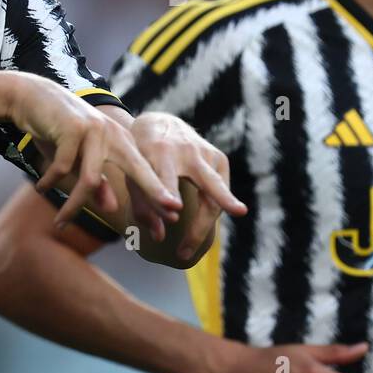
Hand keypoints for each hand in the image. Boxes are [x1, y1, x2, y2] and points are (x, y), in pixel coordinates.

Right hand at [9, 74, 181, 228]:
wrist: (31, 96)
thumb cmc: (58, 132)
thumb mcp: (79, 161)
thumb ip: (97, 182)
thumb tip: (112, 208)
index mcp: (119, 141)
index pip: (143, 171)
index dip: (158, 193)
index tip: (177, 214)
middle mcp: (113, 133)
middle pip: (137, 170)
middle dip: (154, 192)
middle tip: (175, 215)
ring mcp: (95, 129)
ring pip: (89, 180)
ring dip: (72, 206)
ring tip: (59, 224)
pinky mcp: (73, 128)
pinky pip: (62, 168)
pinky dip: (49, 182)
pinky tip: (41, 188)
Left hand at [129, 112, 246, 256]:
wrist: (160, 123)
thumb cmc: (142, 156)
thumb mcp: (133, 174)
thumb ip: (144, 206)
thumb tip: (159, 238)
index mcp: (159, 152)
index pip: (166, 176)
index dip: (170, 194)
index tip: (174, 210)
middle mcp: (187, 152)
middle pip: (208, 181)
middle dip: (222, 198)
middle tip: (238, 212)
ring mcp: (206, 154)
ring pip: (217, 191)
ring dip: (210, 219)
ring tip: (190, 248)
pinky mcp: (219, 158)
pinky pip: (218, 191)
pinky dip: (210, 211)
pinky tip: (198, 229)